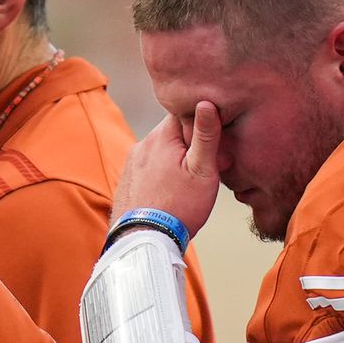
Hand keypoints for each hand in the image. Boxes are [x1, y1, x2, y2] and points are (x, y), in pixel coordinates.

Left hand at [112, 101, 221, 236]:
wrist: (144, 240)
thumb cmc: (179, 207)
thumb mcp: (202, 170)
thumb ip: (206, 135)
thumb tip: (207, 102)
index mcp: (161, 136)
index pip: (185, 113)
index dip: (204, 126)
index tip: (215, 147)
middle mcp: (142, 144)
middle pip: (174, 133)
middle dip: (191, 145)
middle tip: (206, 170)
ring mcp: (132, 162)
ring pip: (162, 152)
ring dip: (177, 161)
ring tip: (188, 185)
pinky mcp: (128, 179)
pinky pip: (151, 168)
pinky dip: (162, 175)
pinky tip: (171, 193)